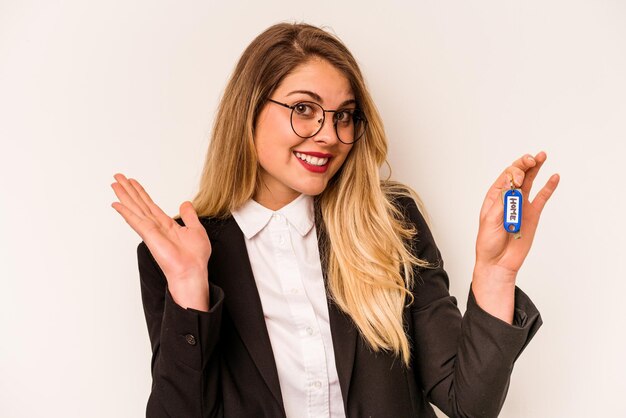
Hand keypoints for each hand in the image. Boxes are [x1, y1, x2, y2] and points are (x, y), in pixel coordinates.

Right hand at [110, 173, 211, 308]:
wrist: (192, 272)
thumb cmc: (195, 257)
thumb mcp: (196, 229)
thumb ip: (189, 216)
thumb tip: (185, 203)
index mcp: (166, 225)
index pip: (150, 205)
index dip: (141, 193)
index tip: (132, 182)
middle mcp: (156, 227)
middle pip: (139, 204)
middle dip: (128, 190)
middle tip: (117, 177)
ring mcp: (151, 231)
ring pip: (135, 209)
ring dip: (124, 196)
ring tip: (114, 184)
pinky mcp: (149, 236)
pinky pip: (135, 221)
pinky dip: (126, 212)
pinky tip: (117, 204)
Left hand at [475, 151, 559, 277]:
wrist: (498, 262)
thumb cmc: (488, 242)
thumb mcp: (490, 220)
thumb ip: (502, 202)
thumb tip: (510, 183)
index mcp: (495, 197)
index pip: (505, 177)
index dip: (513, 172)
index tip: (518, 178)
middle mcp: (509, 198)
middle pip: (518, 175)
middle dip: (525, 164)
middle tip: (533, 159)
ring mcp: (522, 205)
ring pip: (530, 182)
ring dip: (535, 168)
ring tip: (542, 155)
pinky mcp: (533, 215)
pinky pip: (542, 198)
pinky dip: (548, 187)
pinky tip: (554, 177)